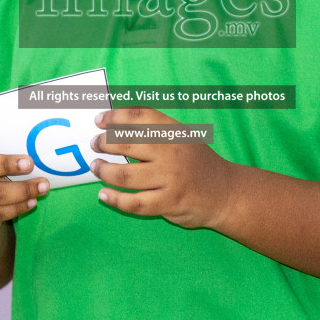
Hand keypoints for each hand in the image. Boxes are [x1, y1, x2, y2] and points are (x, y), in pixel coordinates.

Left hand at [91, 107, 241, 229]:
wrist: (226, 193)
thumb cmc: (197, 162)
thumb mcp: (183, 137)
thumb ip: (156, 128)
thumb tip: (117, 118)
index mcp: (175, 132)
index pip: (140, 117)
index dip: (116, 117)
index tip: (99, 120)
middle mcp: (172, 153)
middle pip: (128, 143)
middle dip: (104, 143)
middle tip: (94, 144)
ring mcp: (171, 179)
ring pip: (126, 176)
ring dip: (104, 171)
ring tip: (96, 167)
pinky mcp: (169, 203)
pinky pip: (134, 203)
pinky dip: (115, 199)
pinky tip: (104, 194)